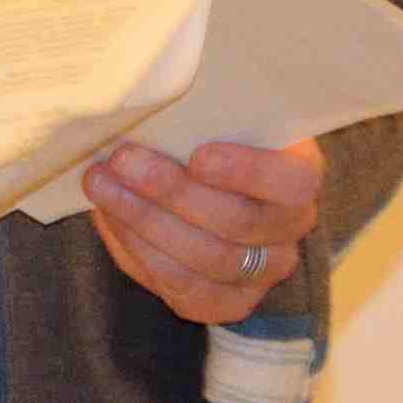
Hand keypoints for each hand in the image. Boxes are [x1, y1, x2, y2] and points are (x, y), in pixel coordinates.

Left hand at [84, 134, 323, 323]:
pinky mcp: (225, 304)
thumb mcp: (227, 116)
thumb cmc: (219, 138)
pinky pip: (181, 287)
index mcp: (301, 176)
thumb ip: (207, 111)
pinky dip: (138, 252)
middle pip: (236, 223)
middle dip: (170, 192)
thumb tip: (155, 99)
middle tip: (122, 159)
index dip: (247, 173)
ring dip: (143, 221)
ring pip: (204, 260)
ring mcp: (262, 275)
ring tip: (101, 184)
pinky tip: (110, 218)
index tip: (197, 155)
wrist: (221, 190)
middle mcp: (291, 231)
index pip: (292, 183)